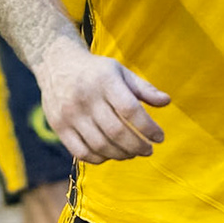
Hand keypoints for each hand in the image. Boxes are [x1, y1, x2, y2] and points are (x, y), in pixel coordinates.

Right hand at [35, 44, 171, 163]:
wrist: (56, 64)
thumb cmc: (96, 71)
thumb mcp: (120, 71)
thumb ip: (143, 88)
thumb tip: (167, 102)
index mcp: (104, 80)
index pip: (130, 109)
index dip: (148, 127)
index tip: (160, 137)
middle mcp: (86, 97)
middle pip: (116, 132)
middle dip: (137, 145)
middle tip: (148, 150)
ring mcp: (70, 114)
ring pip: (100, 145)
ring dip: (121, 154)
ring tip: (133, 153)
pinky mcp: (59, 126)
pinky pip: (81, 152)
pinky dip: (100, 158)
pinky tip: (111, 154)